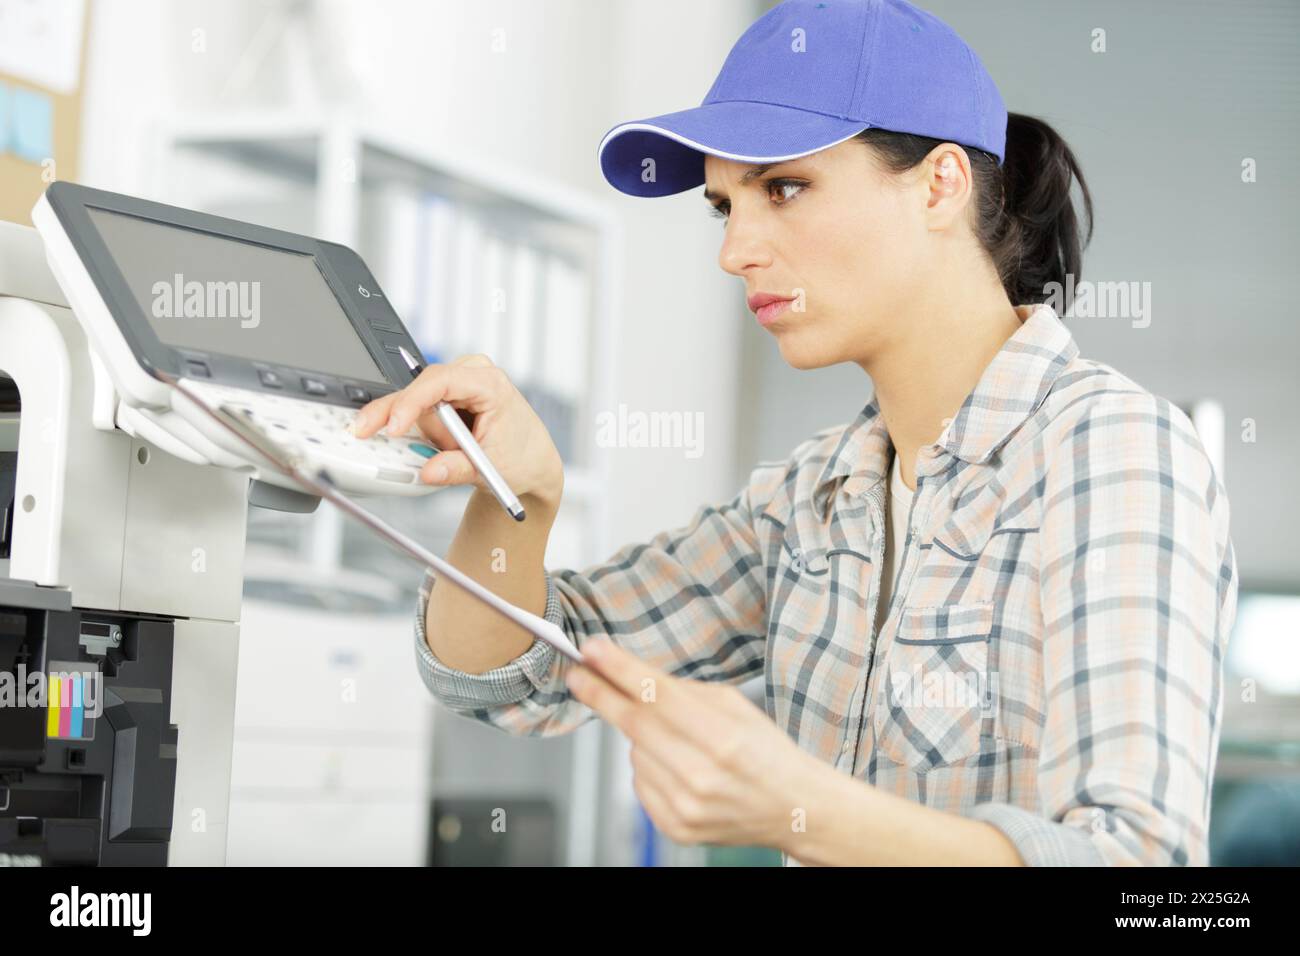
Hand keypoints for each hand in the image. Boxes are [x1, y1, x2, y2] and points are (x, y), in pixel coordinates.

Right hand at [352, 354, 563, 510]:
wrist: (531, 461)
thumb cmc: (521, 457)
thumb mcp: (491, 469)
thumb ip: (457, 469)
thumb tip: (429, 470)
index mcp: (491, 384)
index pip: (440, 380)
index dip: (411, 401)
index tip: (393, 425)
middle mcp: (473, 375)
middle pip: (420, 388)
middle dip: (402, 418)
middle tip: (368, 432)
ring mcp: (459, 385)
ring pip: (419, 405)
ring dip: (426, 433)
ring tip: (456, 451)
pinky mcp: (448, 398)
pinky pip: (422, 412)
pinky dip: (422, 432)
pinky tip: (444, 446)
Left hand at [564, 638, 818, 849]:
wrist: (792, 808)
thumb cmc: (766, 751)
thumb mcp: (735, 705)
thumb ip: (681, 690)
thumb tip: (628, 674)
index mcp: (723, 739)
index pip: (656, 696)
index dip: (618, 670)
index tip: (591, 651)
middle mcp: (701, 776)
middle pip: (633, 725)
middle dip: (601, 694)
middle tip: (578, 674)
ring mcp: (685, 807)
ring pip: (635, 753)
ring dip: (641, 737)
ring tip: (679, 741)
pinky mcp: (675, 827)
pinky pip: (641, 782)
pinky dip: (650, 767)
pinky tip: (679, 767)